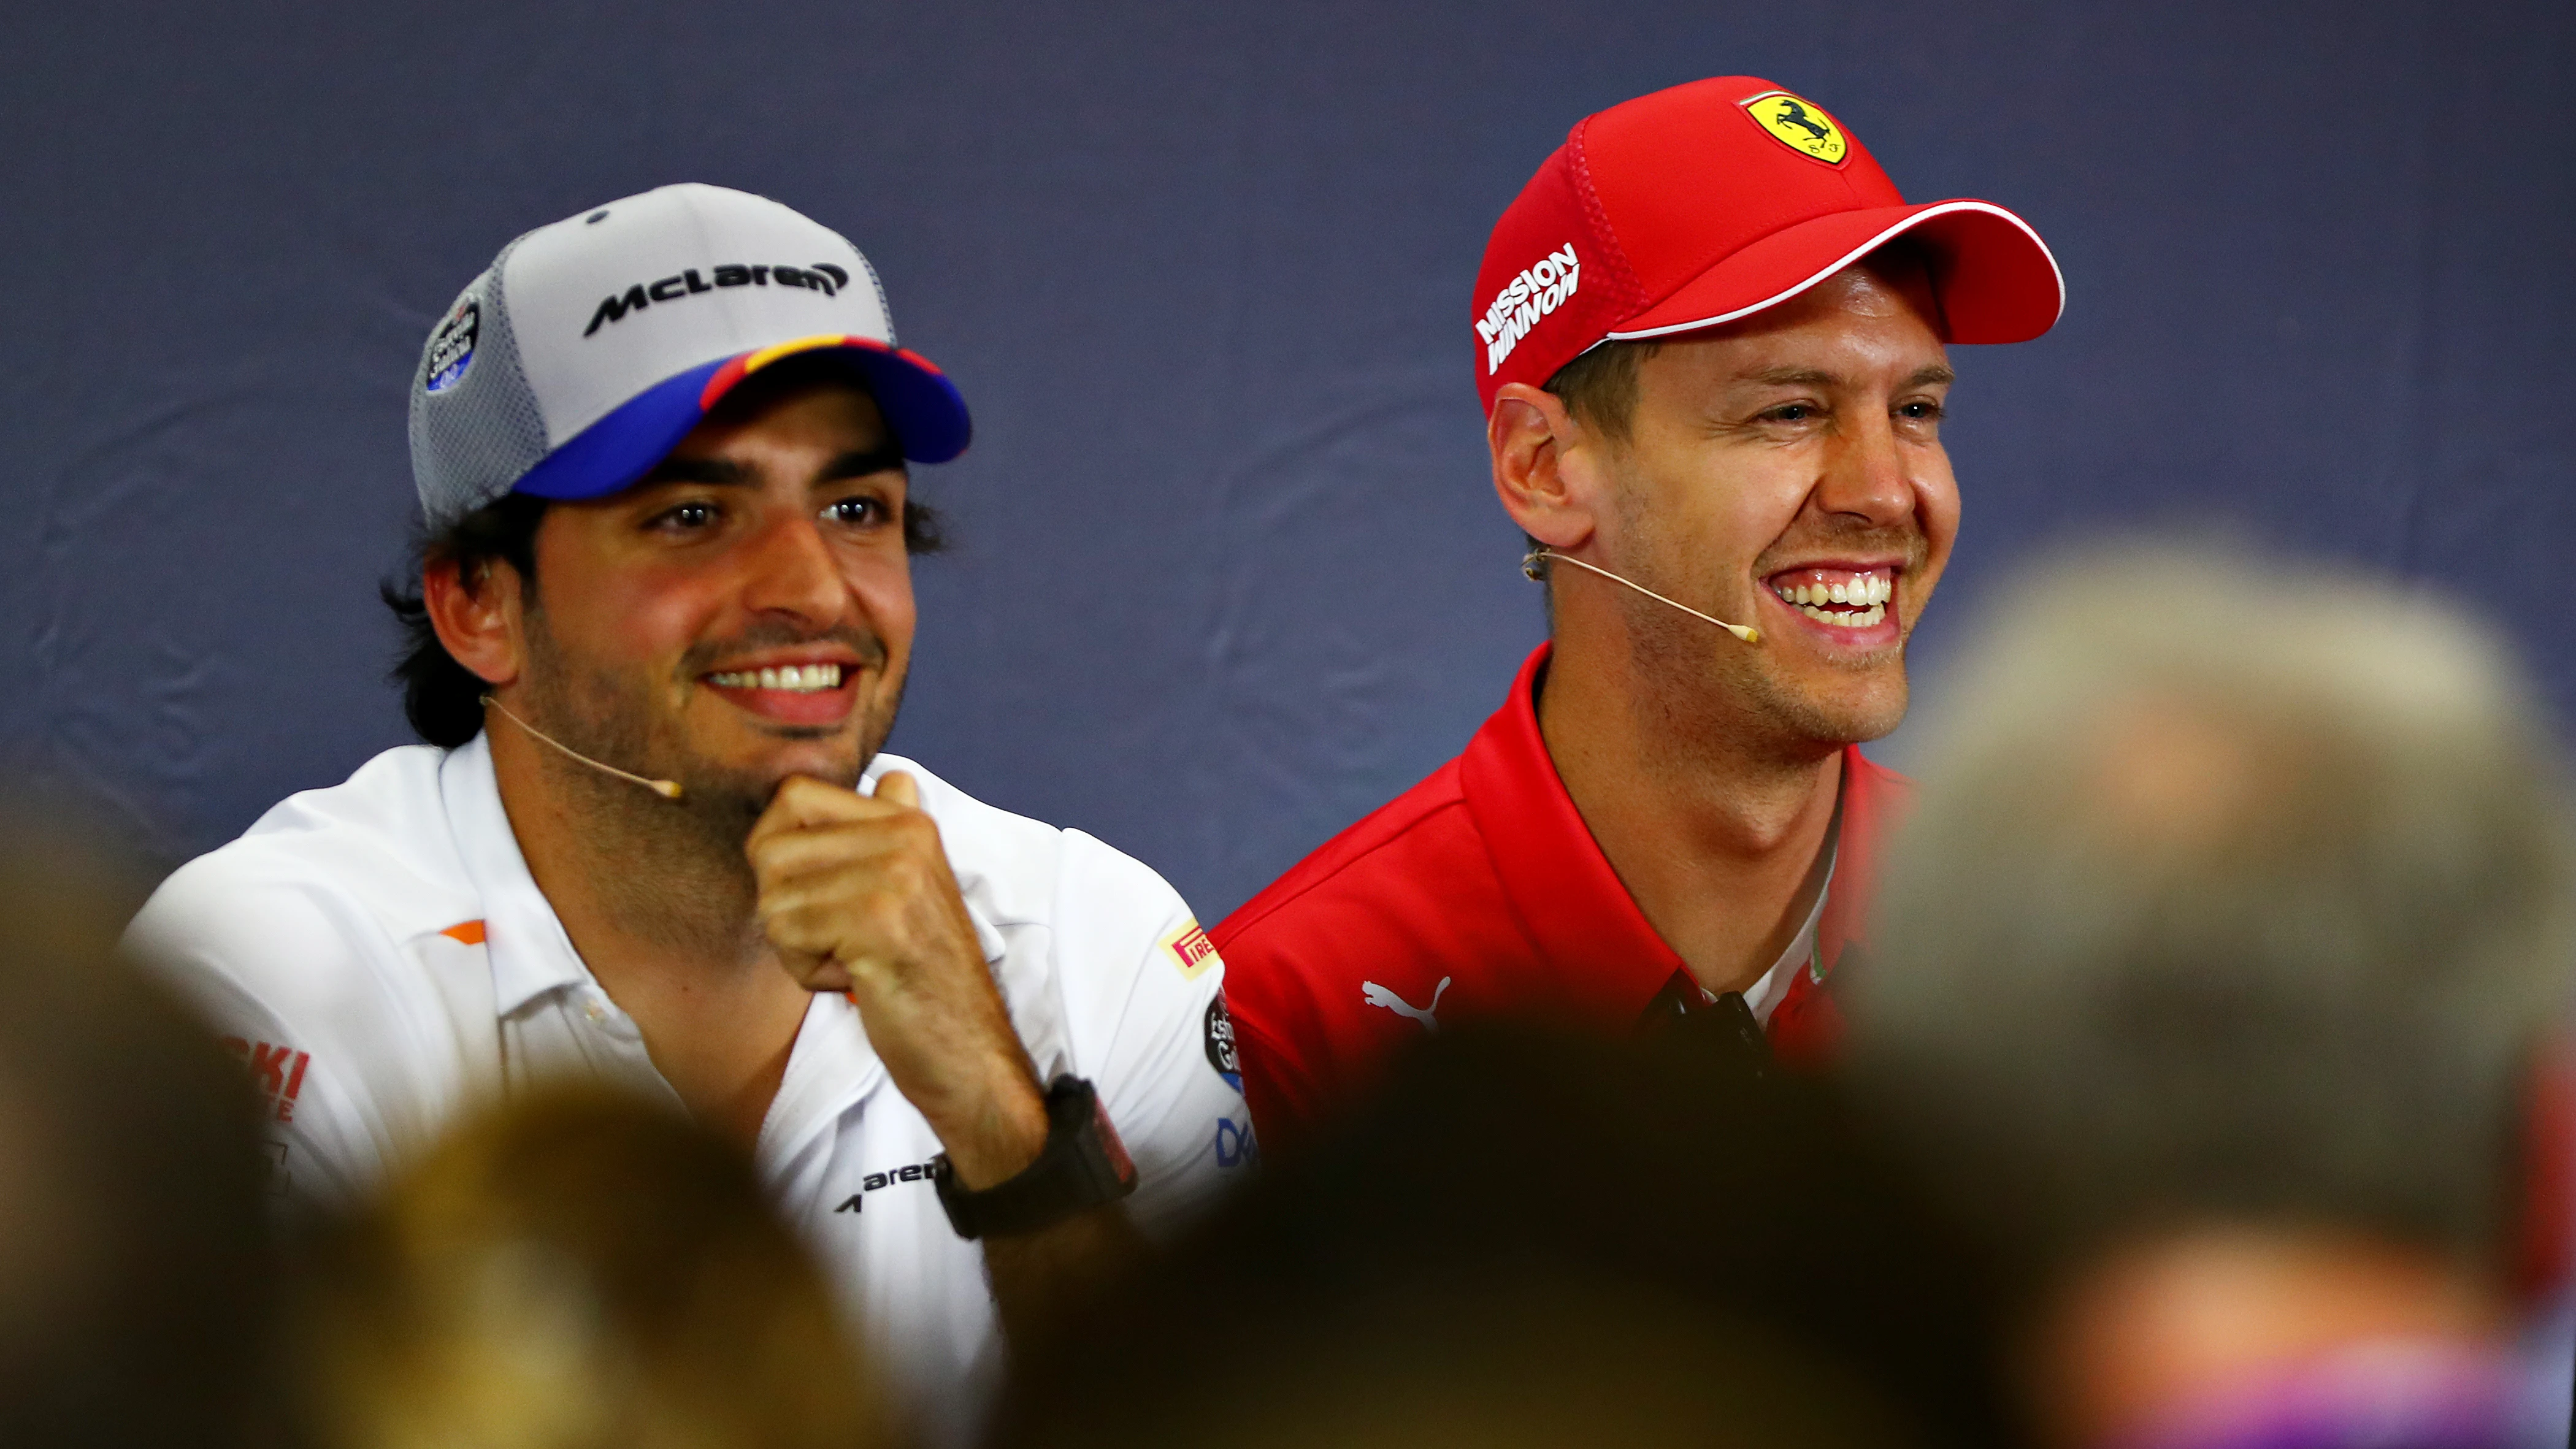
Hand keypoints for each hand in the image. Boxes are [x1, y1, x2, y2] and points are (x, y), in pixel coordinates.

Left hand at [747, 772, 1046, 1185]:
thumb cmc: (924, 977)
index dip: (780, 851)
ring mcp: (893, 877)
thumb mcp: (915, 889)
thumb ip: (890, 832)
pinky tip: (857, 980)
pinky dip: (809, 972)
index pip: (793, 796)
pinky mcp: (877, 922)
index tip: (821, 895)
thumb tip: (888, 780)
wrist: (968, 1050)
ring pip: (773, 899)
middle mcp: (904, 837)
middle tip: (840, 938)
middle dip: (785, 906)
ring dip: (798, 947)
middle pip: (769, 849)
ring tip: (854, 961)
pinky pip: (788, 936)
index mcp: (909, 822)